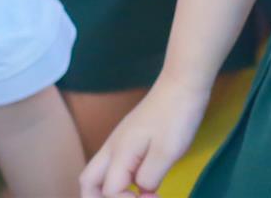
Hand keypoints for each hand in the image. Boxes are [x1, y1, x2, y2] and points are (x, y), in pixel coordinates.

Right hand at [79, 79, 208, 197]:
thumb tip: (141, 191)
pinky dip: (117, 180)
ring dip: (105, 191)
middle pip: (88, 182)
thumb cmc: (176, 116)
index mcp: (119, 153)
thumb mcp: (166, 153)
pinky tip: (137, 184)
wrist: (182, 83)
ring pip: (97, 173)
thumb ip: (149, 178)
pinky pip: (112, 165)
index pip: (109, 191)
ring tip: (130, 197)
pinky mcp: (128, 139)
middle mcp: (112, 149)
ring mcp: (118, 142)